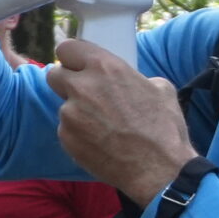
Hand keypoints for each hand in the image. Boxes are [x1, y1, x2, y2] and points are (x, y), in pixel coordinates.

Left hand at [46, 38, 192, 204]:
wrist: (158, 169)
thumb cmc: (163, 129)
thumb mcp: (160, 88)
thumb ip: (132, 77)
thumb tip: (124, 80)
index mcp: (105, 67)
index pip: (67, 48)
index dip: (72, 57)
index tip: (76, 65)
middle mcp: (82, 86)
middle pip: (54, 74)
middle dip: (67, 82)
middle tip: (84, 94)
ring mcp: (70, 113)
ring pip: (62, 105)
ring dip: (76, 111)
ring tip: (102, 126)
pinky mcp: (65, 137)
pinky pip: (65, 129)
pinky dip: (77, 134)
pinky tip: (99, 142)